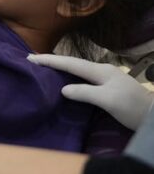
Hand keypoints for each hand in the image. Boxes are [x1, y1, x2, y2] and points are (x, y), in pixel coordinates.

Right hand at [28, 53, 153, 130]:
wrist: (152, 116)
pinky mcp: (108, 86)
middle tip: (33, 59)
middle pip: (72, 63)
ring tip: (45, 66)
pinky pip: (83, 77)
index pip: (70, 63)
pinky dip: (71, 75)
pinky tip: (67, 79)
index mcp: (99, 70)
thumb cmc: (131, 107)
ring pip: (78, 69)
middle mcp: (101, 70)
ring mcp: (105, 77)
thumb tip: (63, 89)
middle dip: (53, 60)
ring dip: (61, 67)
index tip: (31, 57)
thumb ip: (85, 93)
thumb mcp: (107, 100)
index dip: (50, 60)